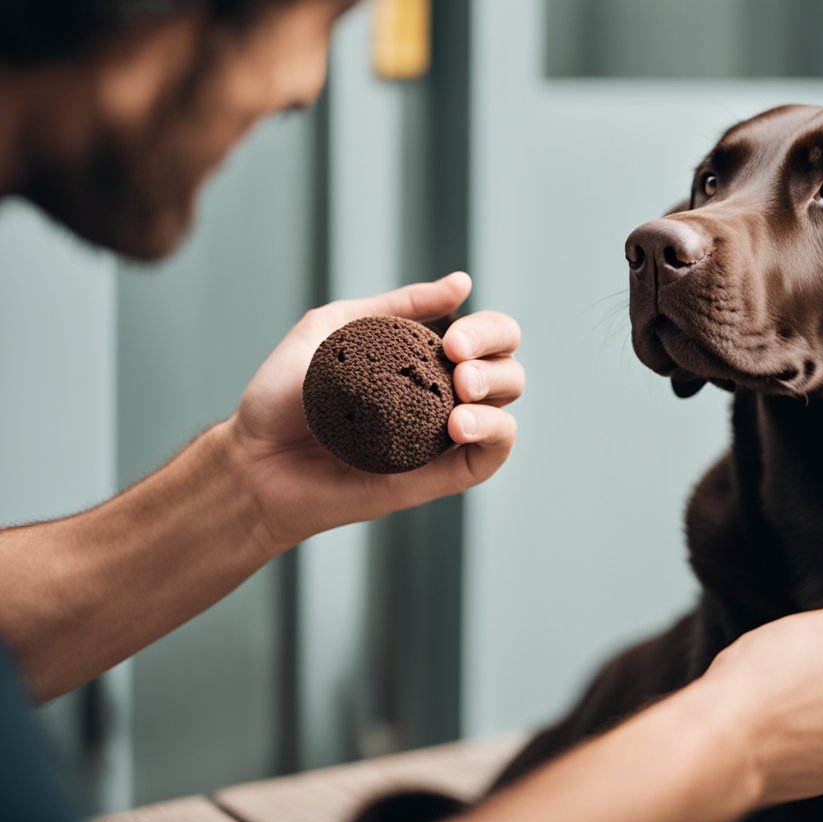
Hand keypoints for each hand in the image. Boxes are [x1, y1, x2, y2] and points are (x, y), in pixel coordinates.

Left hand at [225, 272, 523, 552]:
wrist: (255, 457)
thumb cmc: (286, 394)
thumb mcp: (336, 326)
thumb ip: (399, 305)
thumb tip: (463, 284)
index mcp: (425, 358)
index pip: (489, 337)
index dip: (487, 330)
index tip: (450, 338)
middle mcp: (443, 396)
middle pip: (508, 368)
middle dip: (493, 356)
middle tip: (453, 361)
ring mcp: (443, 437)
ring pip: (506, 408)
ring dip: (495, 390)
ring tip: (459, 393)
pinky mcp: (439, 476)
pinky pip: (491, 456)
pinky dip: (493, 433)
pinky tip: (460, 425)